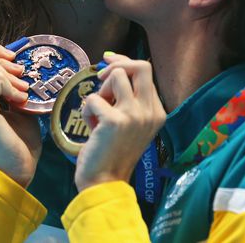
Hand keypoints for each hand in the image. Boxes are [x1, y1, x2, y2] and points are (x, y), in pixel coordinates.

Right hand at [0, 43, 41, 187]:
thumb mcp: (18, 105)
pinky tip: (21, 101)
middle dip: (1, 57)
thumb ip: (14, 86)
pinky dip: (11, 85)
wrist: (16, 170)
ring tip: (22, 90)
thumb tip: (24, 67)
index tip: (15, 63)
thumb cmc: (19, 140)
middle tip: (20, 75)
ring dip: (7, 71)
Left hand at [74, 53, 165, 191]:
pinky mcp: (115, 120)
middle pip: (140, 66)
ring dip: (100, 91)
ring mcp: (135, 115)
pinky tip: (91, 128)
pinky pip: (93, 98)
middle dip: (117, 65)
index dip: (125, 62)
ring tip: (97, 112)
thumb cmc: (112, 152)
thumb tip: (112, 66)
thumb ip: (127, 98)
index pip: (145, 71)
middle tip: (101, 77)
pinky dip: (87, 111)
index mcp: (157, 112)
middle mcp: (150, 111)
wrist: (105, 182)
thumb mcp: (129, 123)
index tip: (108, 60)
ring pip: (116, 76)